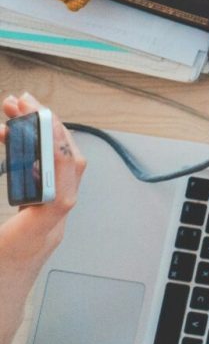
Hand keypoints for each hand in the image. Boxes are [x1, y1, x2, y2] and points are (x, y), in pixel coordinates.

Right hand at [0, 94, 85, 327]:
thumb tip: (3, 164)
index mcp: (32, 239)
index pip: (59, 195)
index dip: (54, 158)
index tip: (40, 125)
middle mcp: (50, 230)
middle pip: (67, 174)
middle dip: (49, 132)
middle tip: (22, 103)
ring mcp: (50, 225)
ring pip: (62, 175)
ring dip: (43, 140)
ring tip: (15, 114)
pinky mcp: (43, 222)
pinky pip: (51, 182)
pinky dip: (37, 158)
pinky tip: (14, 143)